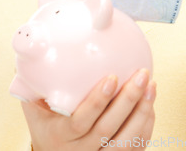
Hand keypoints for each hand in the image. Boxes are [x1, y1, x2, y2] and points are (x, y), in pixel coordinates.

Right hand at [21, 69, 155, 149]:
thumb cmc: (46, 123)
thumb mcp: (34, 105)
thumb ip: (35, 81)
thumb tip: (37, 44)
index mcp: (60, 135)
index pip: (80, 120)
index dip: (98, 100)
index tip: (112, 77)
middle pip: (108, 129)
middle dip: (128, 100)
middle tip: (142, 74)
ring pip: (126, 142)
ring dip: (142, 112)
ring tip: (152, 85)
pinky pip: (135, 147)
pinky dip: (145, 126)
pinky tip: (150, 104)